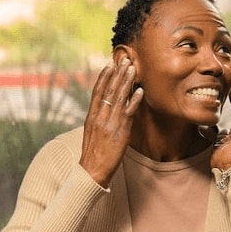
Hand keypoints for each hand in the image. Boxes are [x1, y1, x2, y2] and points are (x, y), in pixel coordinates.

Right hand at [79, 59, 142, 186]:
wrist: (92, 171)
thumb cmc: (93, 154)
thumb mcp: (91, 133)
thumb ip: (97, 119)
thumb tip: (102, 109)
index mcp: (91, 116)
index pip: (97, 92)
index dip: (104, 77)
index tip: (110, 64)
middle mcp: (99, 117)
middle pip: (109, 90)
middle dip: (117, 74)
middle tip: (125, 60)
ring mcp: (110, 123)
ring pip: (119, 98)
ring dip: (126, 82)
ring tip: (133, 69)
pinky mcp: (120, 131)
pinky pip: (128, 113)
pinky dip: (134, 100)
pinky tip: (139, 90)